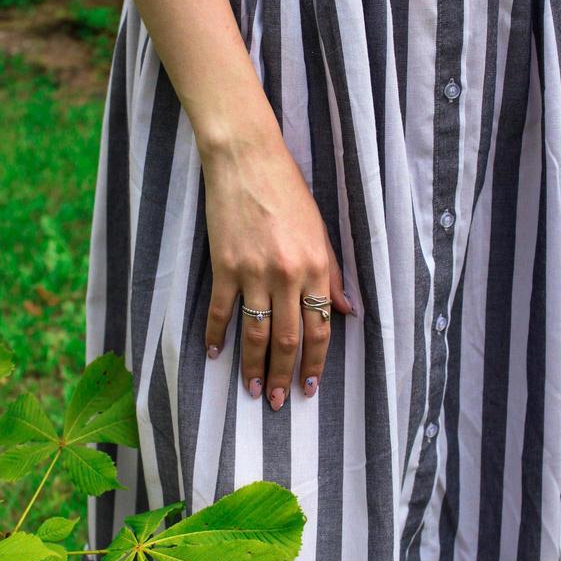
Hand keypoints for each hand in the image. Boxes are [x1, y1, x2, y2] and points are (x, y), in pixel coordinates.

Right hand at [198, 118, 355, 410]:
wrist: (247, 159)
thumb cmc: (288, 190)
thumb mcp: (321, 230)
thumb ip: (332, 274)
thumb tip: (345, 311)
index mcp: (318, 267)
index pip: (320, 329)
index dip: (316, 363)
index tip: (311, 387)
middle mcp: (289, 275)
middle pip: (288, 339)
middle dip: (284, 375)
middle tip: (278, 401)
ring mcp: (254, 272)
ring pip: (256, 332)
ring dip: (253, 366)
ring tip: (253, 390)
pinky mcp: (224, 265)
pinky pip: (222, 310)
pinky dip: (218, 335)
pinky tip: (215, 354)